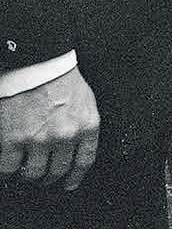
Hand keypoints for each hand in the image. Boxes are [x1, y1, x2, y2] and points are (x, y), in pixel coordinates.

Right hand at [0, 67, 98, 189]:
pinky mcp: (14, 139)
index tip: (69, 183)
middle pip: (58, 170)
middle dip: (50, 176)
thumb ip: (83, 126)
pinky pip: (9, 167)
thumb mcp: (86, 102)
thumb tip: (76, 147)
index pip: (84, 161)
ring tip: (25, 168)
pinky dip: (8, 169)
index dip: (75, 176)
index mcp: (87, 126)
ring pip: (34, 173)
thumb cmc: (61, 79)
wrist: (37, 64)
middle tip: (43, 175)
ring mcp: (39, 139)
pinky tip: (9, 163)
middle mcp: (65, 137)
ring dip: (29, 174)